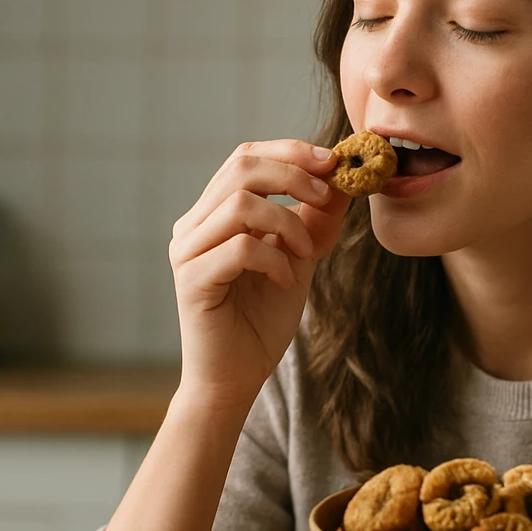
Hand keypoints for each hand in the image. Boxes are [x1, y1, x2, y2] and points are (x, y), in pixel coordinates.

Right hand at [170, 140, 348, 408]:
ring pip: (240, 204)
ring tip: (306, 254)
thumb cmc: (262, 319)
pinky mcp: (192, 280)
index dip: (291, 152)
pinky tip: (286, 280)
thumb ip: (314, 219)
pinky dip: (275, 259)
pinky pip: (239, 248)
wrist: (236, 378)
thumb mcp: (299, 258)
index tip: (334, 161)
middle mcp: (193, 226)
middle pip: (240, 168)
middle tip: (327, 194)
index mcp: (213, 214)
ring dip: (288, 222)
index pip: (246, 158)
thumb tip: (343, 177)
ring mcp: (188, 252)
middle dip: (293, 173)